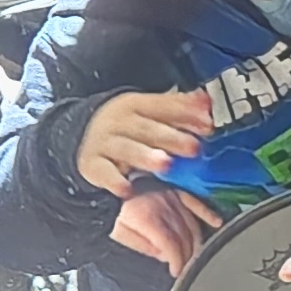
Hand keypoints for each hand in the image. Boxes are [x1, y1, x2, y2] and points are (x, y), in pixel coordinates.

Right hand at [73, 88, 210, 195]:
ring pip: (127, 149)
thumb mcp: (148, 113)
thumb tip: (207, 102)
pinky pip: (104, 174)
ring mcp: (105, 143)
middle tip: (193, 147)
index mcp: (137, 105)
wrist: (82, 136)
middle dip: (171, 138)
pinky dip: (115, 181)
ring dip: (146, 156)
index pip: (163, 107)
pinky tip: (127, 188)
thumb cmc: (126, 127)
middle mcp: (119, 122)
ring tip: (166, 163)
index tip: (208, 124)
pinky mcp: (92, 165)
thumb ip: (179, 109)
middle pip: (147, 129)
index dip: (186, 114)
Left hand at [110, 185, 218, 267]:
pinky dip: (207, 213)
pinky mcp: (173, 186)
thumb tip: (161, 255)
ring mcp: (170, 195)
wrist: (102, 170)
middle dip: (188, 256)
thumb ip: (138, 244)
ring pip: (192, 223)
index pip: (171, 246)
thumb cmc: (106, 202)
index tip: (178, 272)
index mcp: (147, 217)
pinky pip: (195, 201)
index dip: (178, 262)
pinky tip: (216, 222)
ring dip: (197, 242)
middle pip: (184, 237)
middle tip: (188, 268)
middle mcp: (162, 205)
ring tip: (196, 255)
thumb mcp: (113, 229)